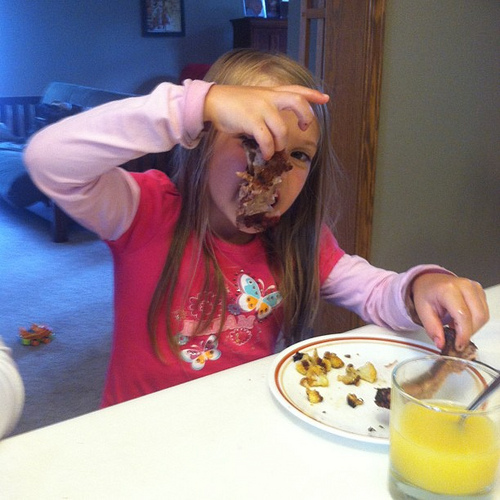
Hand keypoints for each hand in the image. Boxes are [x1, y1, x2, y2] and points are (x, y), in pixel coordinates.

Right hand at [203, 84, 328, 158]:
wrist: (213, 101)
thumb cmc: (233, 104)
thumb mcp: (254, 101)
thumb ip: (268, 109)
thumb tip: (277, 130)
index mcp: (271, 93)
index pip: (296, 90)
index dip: (312, 94)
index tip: (326, 99)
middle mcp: (269, 98)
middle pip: (297, 102)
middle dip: (306, 116)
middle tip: (304, 128)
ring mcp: (261, 108)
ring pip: (282, 129)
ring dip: (279, 144)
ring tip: (272, 150)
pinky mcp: (251, 120)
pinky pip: (266, 139)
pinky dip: (268, 150)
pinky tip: (265, 154)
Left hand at [411, 273, 488, 350]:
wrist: (430, 281)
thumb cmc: (426, 293)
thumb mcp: (422, 311)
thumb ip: (432, 328)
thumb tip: (441, 343)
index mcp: (448, 289)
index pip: (463, 315)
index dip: (463, 334)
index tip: (458, 345)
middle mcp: (465, 286)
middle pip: (477, 317)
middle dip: (468, 332)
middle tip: (456, 338)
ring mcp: (474, 288)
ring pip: (483, 316)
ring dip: (472, 328)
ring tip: (456, 327)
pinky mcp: (480, 292)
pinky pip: (483, 312)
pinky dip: (475, 322)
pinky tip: (461, 321)